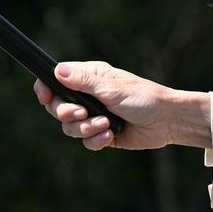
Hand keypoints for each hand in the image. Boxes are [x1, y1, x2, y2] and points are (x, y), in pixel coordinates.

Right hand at [33, 61, 210, 151]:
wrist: (168, 121)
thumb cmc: (144, 97)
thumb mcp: (112, 89)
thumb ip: (83, 82)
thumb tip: (57, 70)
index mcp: (88, 78)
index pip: (55, 80)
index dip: (45, 89)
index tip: (44, 98)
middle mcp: (87, 96)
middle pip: (58, 107)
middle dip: (67, 113)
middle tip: (83, 114)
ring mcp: (94, 115)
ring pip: (70, 127)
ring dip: (85, 128)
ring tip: (105, 125)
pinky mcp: (102, 133)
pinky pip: (86, 141)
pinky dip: (96, 140)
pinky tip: (110, 136)